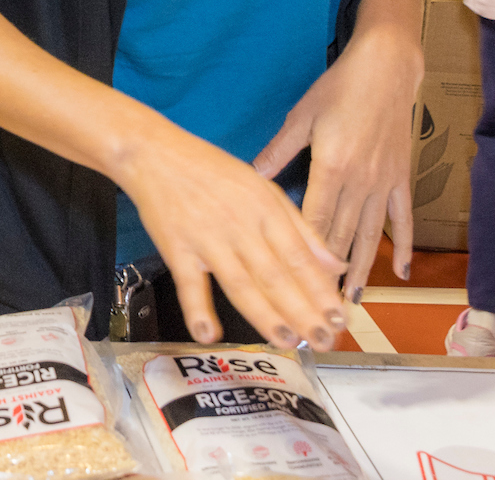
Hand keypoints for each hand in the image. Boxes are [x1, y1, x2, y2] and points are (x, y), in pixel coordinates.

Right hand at [113, 119, 346, 349]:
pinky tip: (208, 334)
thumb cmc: (212, 170)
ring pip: (240, 283)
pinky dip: (197, 309)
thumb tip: (335, 264)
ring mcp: (206, 238)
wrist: (154, 153)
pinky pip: (188, 283)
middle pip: (275, 275)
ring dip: (265, 316)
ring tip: (288, 342)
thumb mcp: (263, 188)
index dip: (321, 290)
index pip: (299, 257)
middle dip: (303, 312)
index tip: (340, 317)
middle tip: (324, 340)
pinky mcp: (175, 248)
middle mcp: (239, 225)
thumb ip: (301, 228)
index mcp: (265, 208)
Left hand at [254, 26, 422, 300]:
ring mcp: (383, 183)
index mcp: (331, 168)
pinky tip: (400, 270)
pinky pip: (400, 219)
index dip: (303, 256)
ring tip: (352, 303)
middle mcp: (359, 182)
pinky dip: (401, 245)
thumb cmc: (339, 88)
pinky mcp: (400, 179)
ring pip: (370, 236)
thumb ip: (278, 152)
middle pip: (340, 238)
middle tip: (317, 309)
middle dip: (327, 277)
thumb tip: (251, 176)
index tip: (292, 283)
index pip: (313, 221)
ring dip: (361, 271)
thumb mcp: (301, 116)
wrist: (387, 69)